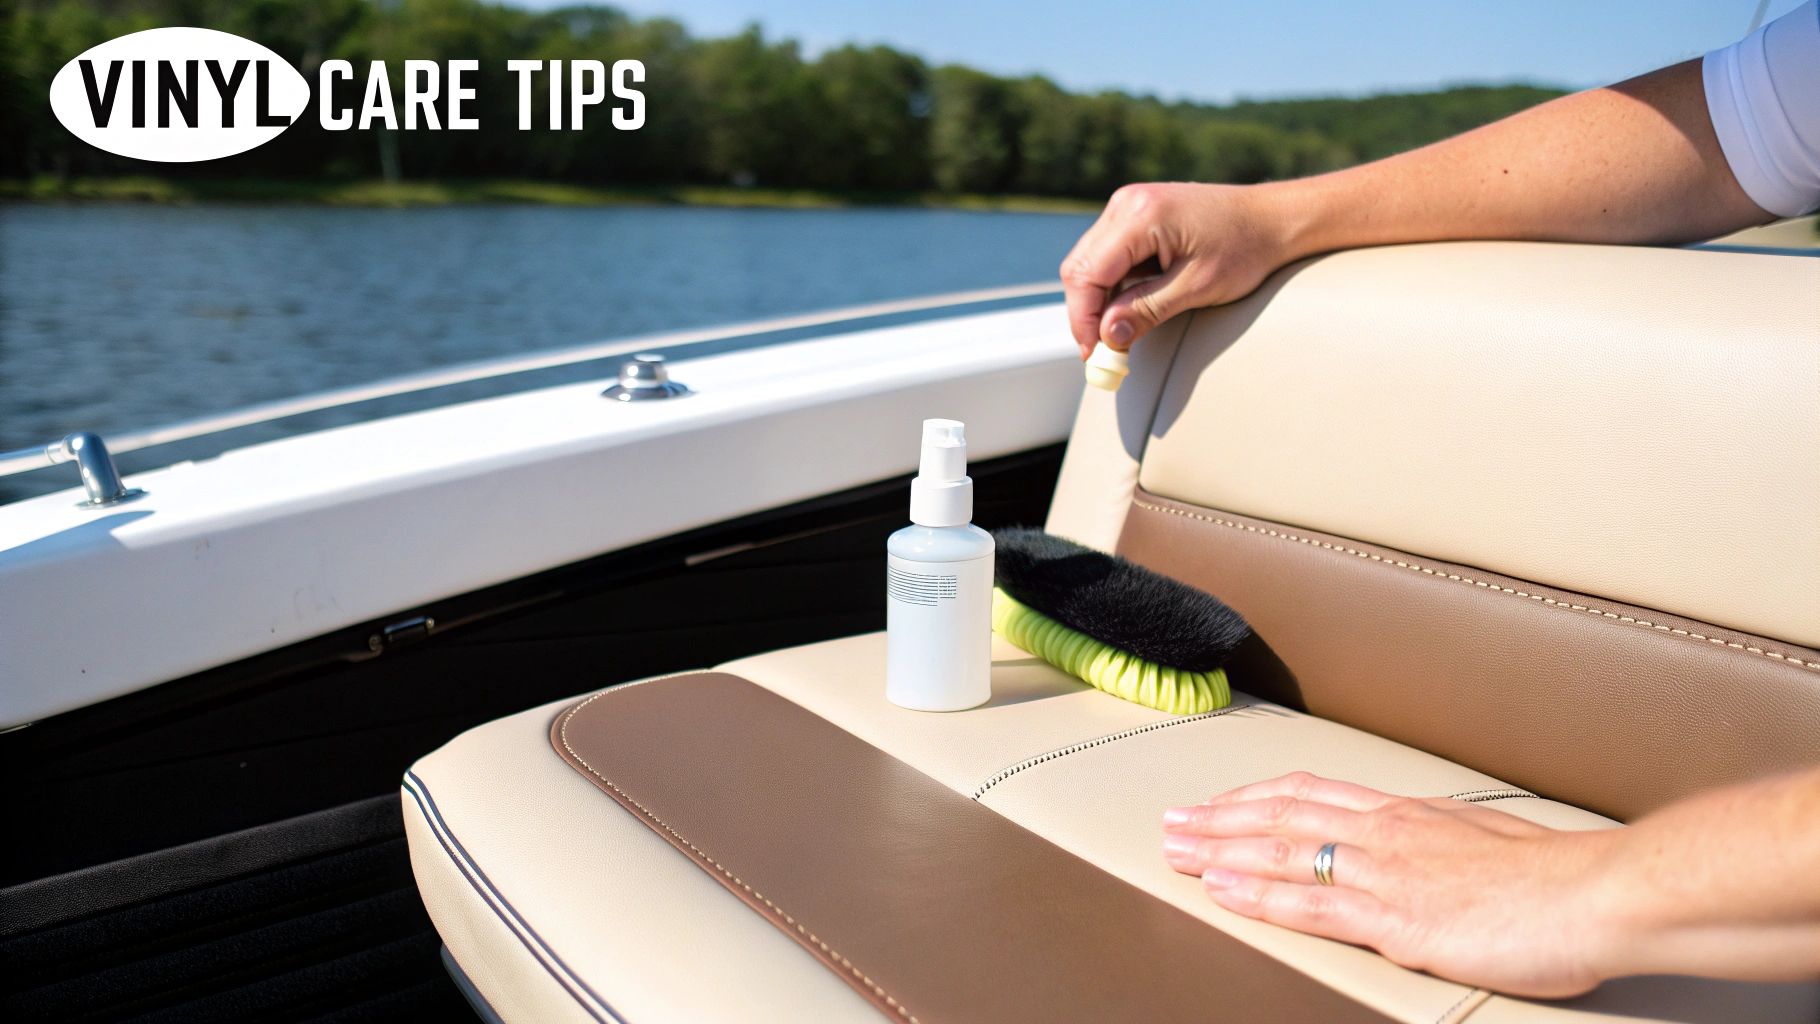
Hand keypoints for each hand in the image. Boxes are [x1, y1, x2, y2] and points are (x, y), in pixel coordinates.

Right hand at [1059, 182, 1297, 357]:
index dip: (1084, 319)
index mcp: (1140, 215)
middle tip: (1104, 350)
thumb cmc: (1245, 248)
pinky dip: (1113, 285)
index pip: (1087, 273)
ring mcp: (1128, 205)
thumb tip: (1108, 338)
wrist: (1273, 218)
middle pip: (1080, 266)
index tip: (1095, 353)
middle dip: (1087, 313)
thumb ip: (1147, 310)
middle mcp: (1126, 203)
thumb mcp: (1197, 287)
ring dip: (1100, 300)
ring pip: (1090, 262)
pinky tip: (1135, 304)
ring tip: (1125, 329)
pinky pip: (1107, 255)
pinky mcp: (1135, 215)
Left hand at [1161, 772, 1627, 997]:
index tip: (1222, 799)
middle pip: (1282, 813)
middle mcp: (1385, 832)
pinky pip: (1308, 903)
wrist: (1599, 891)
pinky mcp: (1393, 917)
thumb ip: (1446, 847)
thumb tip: (1432, 853)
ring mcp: (1384, 871)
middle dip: (1221, 816)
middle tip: (1173, 820)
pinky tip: (1222, 890)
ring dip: (1221, 848)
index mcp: (1409, 814)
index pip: (1314, 794)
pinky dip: (1257, 894)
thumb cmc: (1562, 876)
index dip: (1258, 796)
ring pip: (1281, 849)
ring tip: (1176, 849)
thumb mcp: (1490, 844)